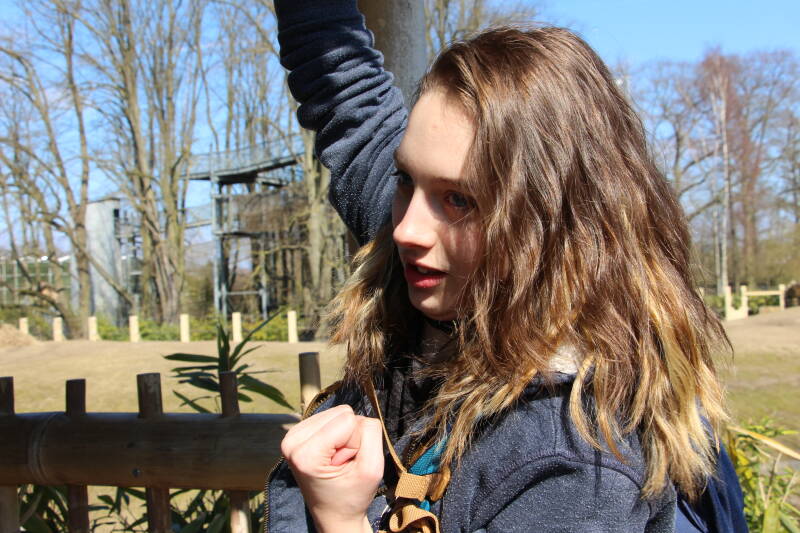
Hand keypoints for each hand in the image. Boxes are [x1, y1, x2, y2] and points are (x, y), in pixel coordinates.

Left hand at [281, 404, 383, 532]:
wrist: (334, 513)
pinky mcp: (297, 432)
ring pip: (336, 413)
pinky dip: (336, 434)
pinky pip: (329, 417)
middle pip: (341, 413)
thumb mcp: (372, 469)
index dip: (356, 443)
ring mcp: (292, 435)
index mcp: (305, 453)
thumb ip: (371, 434)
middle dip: (349, 437)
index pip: (348, 420)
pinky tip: (330, 455)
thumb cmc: (352, 496)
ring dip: (343, 436)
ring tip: (336, 460)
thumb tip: (362, 415)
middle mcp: (292, 440)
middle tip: (341, 462)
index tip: (346, 464)